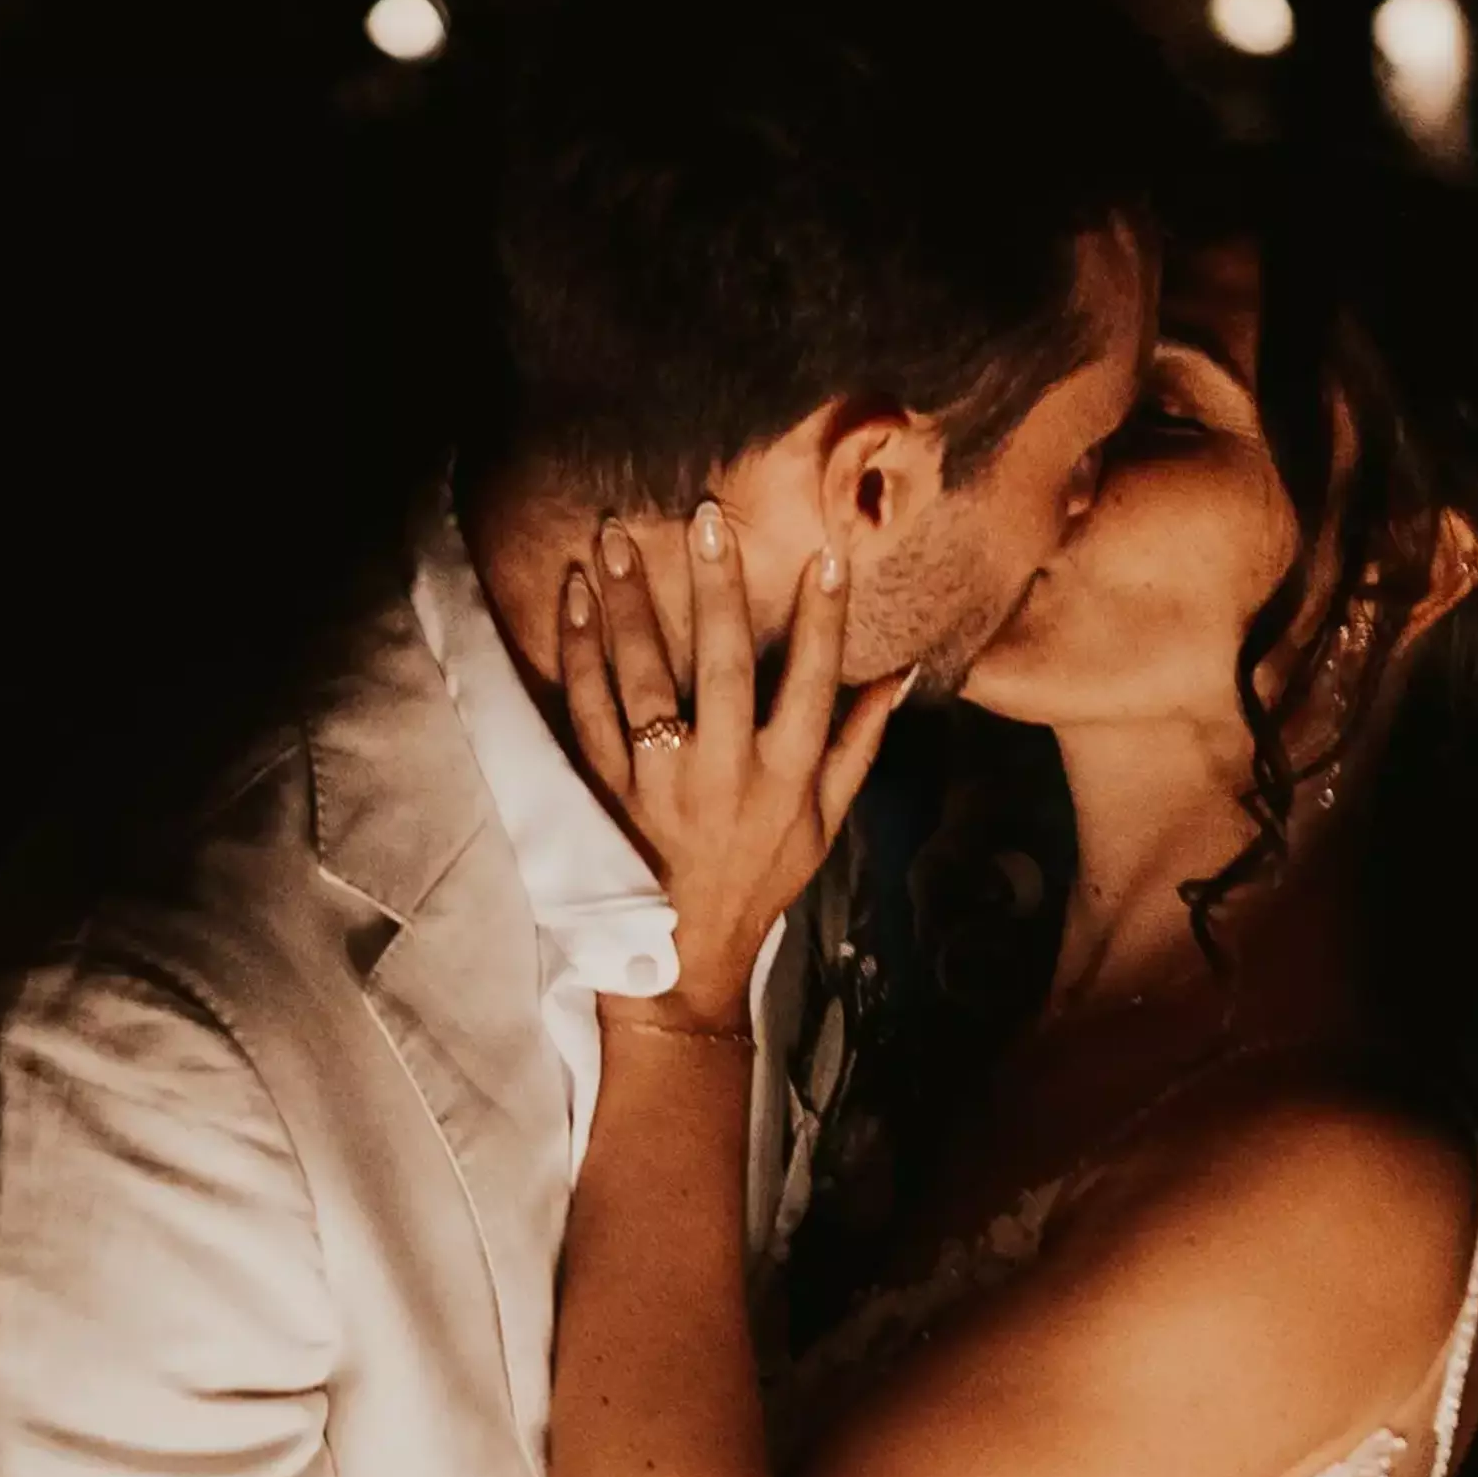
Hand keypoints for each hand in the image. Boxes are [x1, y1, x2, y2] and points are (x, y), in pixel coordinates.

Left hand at [563, 506, 902, 1030]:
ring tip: (619, 536)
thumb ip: (860, 744)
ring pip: (642, 677)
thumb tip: (899, 674)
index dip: (822, 620)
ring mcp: (657, 782)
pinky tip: (578, 596)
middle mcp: (723, 775)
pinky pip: (586, 709)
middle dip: (715, 588)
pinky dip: (579, 651)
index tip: (827, 554)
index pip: (810, 684)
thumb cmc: (760, 880)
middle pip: (720, 666)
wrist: (681, 959)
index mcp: (784, 779)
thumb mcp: (825, 822)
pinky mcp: (603, 789)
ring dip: (632, 603)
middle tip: (705, 517)